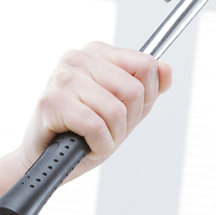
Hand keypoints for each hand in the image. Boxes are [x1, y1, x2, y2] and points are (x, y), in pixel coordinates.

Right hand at [15, 42, 172, 176]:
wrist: (48, 161)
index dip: (144, 99)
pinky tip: (85, 146)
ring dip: (111, 138)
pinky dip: (98, 146)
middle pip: (134, 91)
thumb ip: (147, 90)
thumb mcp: (124, 111)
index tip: (124, 113)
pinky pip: (96, 126)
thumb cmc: (82, 134)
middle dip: (126, 123)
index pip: (145, 66)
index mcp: (96, 53)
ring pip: (116, 111)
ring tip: (92, 139)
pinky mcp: (52, 101)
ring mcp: (63, 77)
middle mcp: (77, 58)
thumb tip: (166, 70)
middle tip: (105, 131)